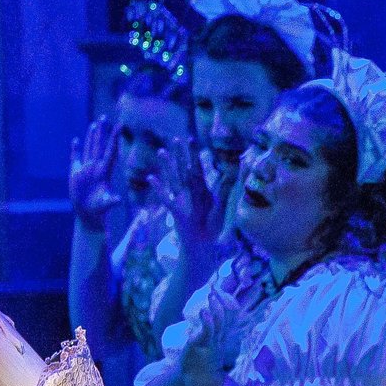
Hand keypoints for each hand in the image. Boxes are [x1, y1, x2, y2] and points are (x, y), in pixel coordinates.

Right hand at [69, 117, 122, 228]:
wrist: (88, 215)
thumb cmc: (98, 210)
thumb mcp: (105, 205)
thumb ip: (110, 201)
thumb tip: (118, 200)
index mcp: (104, 172)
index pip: (110, 151)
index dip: (114, 138)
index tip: (120, 125)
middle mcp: (96, 167)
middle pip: (99, 145)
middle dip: (102, 131)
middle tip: (105, 117)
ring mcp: (86, 169)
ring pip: (89, 148)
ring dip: (91, 136)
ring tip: (94, 124)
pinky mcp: (76, 173)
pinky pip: (76, 158)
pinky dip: (76, 149)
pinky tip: (76, 140)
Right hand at [153, 128, 220, 252]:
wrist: (204, 247)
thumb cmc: (213, 228)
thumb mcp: (222, 207)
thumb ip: (226, 191)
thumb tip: (234, 176)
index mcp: (202, 190)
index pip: (198, 168)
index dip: (195, 154)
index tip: (192, 139)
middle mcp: (190, 193)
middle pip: (184, 169)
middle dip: (181, 154)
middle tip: (176, 138)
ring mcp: (182, 201)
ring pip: (174, 180)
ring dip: (168, 166)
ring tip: (162, 151)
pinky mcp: (176, 212)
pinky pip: (166, 199)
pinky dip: (159, 189)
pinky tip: (151, 178)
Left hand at [177, 290, 240, 385]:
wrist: (201, 381)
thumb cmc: (203, 365)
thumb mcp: (209, 348)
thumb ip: (209, 337)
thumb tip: (205, 327)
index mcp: (222, 337)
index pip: (229, 317)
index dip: (227, 304)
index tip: (220, 292)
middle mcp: (221, 338)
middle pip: (226, 316)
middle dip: (221, 301)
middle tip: (214, 288)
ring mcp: (213, 341)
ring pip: (219, 322)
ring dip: (215, 307)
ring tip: (211, 295)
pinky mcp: (204, 345)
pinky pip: (208, 331)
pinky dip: (208, 320)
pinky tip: (204, 311)